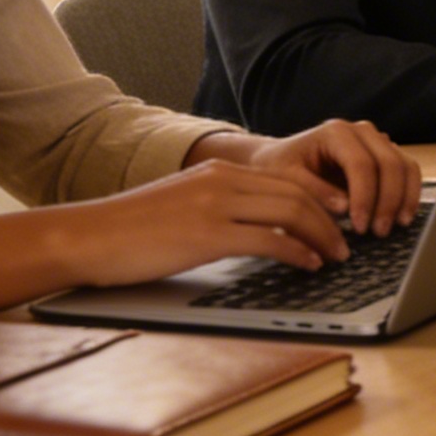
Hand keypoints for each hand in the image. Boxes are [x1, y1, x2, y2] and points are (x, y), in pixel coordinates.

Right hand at [66, 161, 355, 283]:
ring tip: (335, 257)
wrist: (88, 236)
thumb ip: (218, 205)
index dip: (321, 195)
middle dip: (330, 219)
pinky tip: (309, 265)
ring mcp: (215, 206)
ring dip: (321, 236)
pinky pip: (269, 241)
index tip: (341, 214)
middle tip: (347, 242)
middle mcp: (221, 180)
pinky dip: (298, 253)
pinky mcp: (207, 235)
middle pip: (296, 193)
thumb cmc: (130, 229)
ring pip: (290, 213)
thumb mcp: (182, 203)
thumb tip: (253, 225)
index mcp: (217, 170)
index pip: (286, 177)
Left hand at [191, 120, 420, 234]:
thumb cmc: (281, 168)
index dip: (365, 197)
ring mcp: (377, 142)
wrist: (283, 160)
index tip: (360, 227)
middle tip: (379, 232)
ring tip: (395, 227)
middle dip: (388, 200)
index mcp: (335, 132)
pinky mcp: (386, 156)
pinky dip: (410, 194)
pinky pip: (408, 172)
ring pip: (405, 166)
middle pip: (389, 163)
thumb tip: (344, 207)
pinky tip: (402, 217)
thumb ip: (312, 190)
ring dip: (404, 198)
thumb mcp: (286, 180)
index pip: (361, 163)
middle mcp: (362, 132)